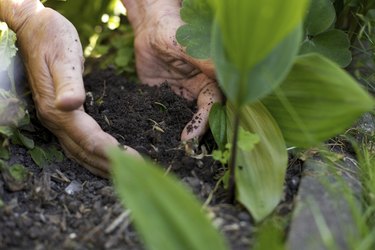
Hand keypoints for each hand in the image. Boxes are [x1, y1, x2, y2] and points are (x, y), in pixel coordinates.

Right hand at [10, 3, 137, 176]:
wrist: (33, 28)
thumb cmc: (51, 37)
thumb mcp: (63, 55)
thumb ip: (67, 82)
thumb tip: (69, 106)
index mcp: (57, 109)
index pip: (88, 139)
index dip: (109, 153)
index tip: (132, 162)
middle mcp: (55, 120)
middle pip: (84, 152)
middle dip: (109, 166)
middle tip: (136, 174)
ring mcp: (56, 119)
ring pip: (79, 151)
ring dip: (101, 165)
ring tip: (124, 173)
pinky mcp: (61, 115)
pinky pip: (78, 142)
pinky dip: (94, 154)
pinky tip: (106, 157)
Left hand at [124, 0, 222, 140]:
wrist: (149, 30)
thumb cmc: (172, 31)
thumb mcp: (186, 46)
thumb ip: (203, 61)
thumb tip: (224, 75)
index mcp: (210, 80)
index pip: (213, 105)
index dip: (204, 122)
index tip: (190, 136)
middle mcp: (199, 91)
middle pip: (202, 118)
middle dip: (195, 135)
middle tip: (183, 152)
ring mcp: (182, 96)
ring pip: (185, 119)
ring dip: (180, 134)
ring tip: (170, 151)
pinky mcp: (166, 99)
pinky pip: (166, 115)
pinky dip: (163, 127)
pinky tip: (156, 138)